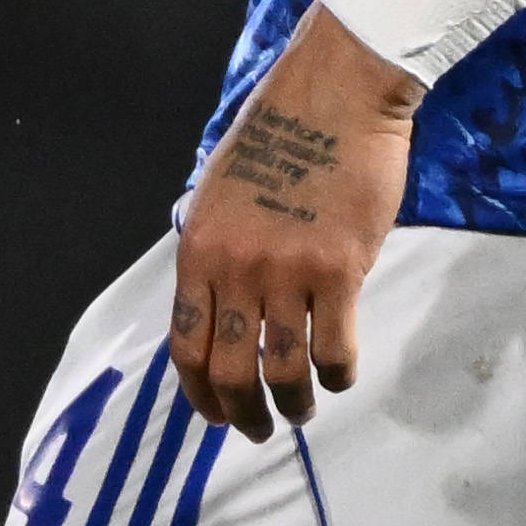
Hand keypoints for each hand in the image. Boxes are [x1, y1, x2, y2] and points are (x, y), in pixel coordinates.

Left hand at [169, 5, 419, 439]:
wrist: (336, 95)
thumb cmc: (279, 136)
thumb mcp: (219, 192)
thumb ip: (216, 251)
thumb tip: (218, 304)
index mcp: (198, 249)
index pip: (184, 344)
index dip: (198, 393)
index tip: (215, 415)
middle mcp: (234, 268)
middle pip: (229, 369)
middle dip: (242, 414)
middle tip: (260, 430)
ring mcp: (285, 271)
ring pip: (282, 370)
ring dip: (294, 404)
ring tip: (304, 410)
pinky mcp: (339, 271)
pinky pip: (333, 348)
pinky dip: (338, 374)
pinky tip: (341, 374)